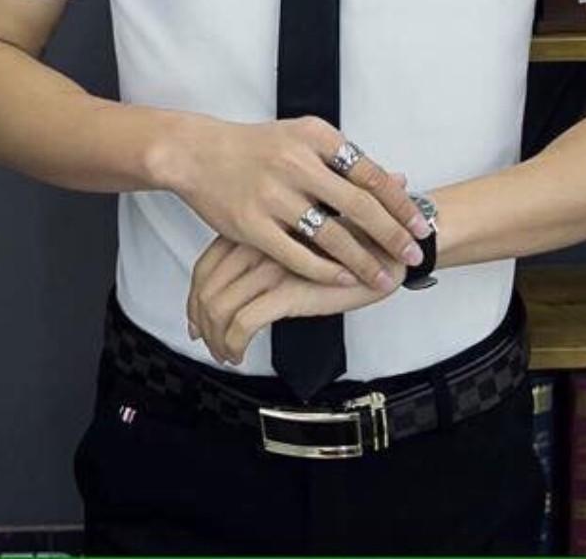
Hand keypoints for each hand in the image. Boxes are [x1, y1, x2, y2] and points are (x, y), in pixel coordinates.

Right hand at [159, 112, 430, 291]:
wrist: (197, 154)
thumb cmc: (256, 147)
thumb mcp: (302, 136)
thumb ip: (344, 157)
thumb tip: (394, 179)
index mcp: (315, 137)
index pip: (370, 173)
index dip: (399, 202)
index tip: (419, 223)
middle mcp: (296, 163)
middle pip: (359, 205)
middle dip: (392, 234)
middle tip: (412, 254)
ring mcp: (272, 195)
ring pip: (331, 236)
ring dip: (363, 260)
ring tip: (383, 276)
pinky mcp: (251, 225)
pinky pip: (297, 255)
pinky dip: (325, 270)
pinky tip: (344, 279)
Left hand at [186, 231, 405, 365]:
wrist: (389, 247)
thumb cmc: (351, 245)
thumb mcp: (303, 245)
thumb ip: (269, 257)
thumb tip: (231, 290)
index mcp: (260, 229)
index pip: (207, 263)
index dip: (195, 295)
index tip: (198, 318)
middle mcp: (260, 244)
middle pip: (206, 285)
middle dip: (200, 319)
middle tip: (206, 341)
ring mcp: (273, 266)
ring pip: (219, 306)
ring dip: (215, 337)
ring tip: (225, 353)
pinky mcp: (290, 291)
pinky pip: (244, 323)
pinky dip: (233, 343)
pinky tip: (238, 355)